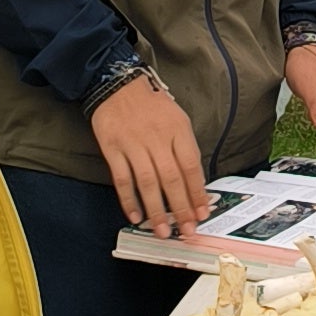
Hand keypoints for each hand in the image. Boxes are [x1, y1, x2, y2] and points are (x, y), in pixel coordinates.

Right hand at [90, 77, 212, 234]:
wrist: (117, 85)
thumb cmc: (152, 105)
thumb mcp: (177, 119)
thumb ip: (185, 148)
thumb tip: (194, 183)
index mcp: (177, 130)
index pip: (191, 166)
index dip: (198, 193)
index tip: (202, 213)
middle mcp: (156, 138)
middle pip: (172, 178)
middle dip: (180, 208)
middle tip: (186, 230)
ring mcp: (133, 144)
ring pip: (148, 183)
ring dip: (156, 210)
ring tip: (162, 231)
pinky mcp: (112, 149)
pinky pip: (122, 179)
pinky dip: (129, 200)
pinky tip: (136, 216)